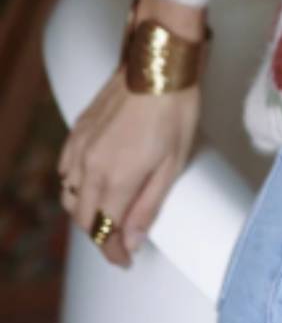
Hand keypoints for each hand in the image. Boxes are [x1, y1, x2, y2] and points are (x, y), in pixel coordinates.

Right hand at [57, 0, 204, 268]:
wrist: (159, 61)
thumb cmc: (175, 109)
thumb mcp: (172, 163)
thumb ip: (148, 205)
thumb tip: (131, 241)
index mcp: (115, 179)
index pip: (104, 231)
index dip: (113, 252)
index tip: (124, 261)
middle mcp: (89, 166)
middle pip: (83, 217)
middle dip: (100, 234)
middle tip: (121, 240)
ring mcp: (79, 147)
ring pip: (70, 194)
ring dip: (86, 210)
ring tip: (109, 213)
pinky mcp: (77, 129)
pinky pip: (65, 169)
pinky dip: (74, 184)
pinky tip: (92, 182)